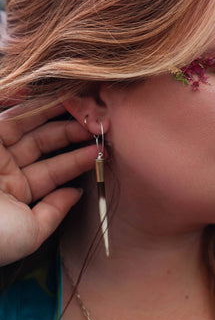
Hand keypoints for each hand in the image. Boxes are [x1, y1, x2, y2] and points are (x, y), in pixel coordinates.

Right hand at [0, 102, 96, 265]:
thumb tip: (77, 193)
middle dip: (69, 131)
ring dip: (50, 111)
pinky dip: (12, 96)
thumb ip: (54, 212)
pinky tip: (35, 87)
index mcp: (13, 191)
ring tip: (78, 102)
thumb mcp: (31, 231)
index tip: (101, 149)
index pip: (52, 170)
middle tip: (95, 122)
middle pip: (40, 142)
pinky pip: (0, 110)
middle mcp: (1, 169)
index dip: (77, 159)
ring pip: (23, 123)